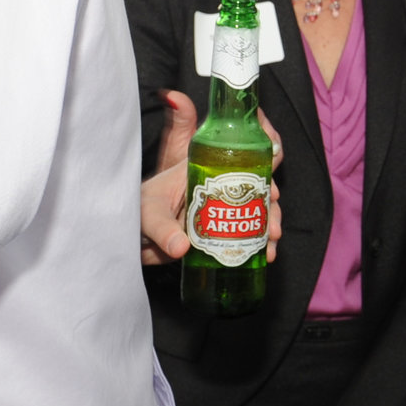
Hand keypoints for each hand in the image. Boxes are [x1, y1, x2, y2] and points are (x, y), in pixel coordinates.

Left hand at [140, 89, 283, 262]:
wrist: (130, 236)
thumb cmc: (136, 210)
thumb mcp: (148, 213)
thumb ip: (162, 230)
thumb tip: (182, 248)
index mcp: (201, 168)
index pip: (239, 150)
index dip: (263, 155)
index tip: (275, 177)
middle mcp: (216, 186)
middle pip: (255, 184)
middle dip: (271, 202)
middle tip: (273, 225)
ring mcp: (219, 210)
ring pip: (255, 210)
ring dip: (269, 224)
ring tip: (271, 243)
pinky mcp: (219, 232)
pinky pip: (245, 233)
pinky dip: (259, 243)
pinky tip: (265, 255)